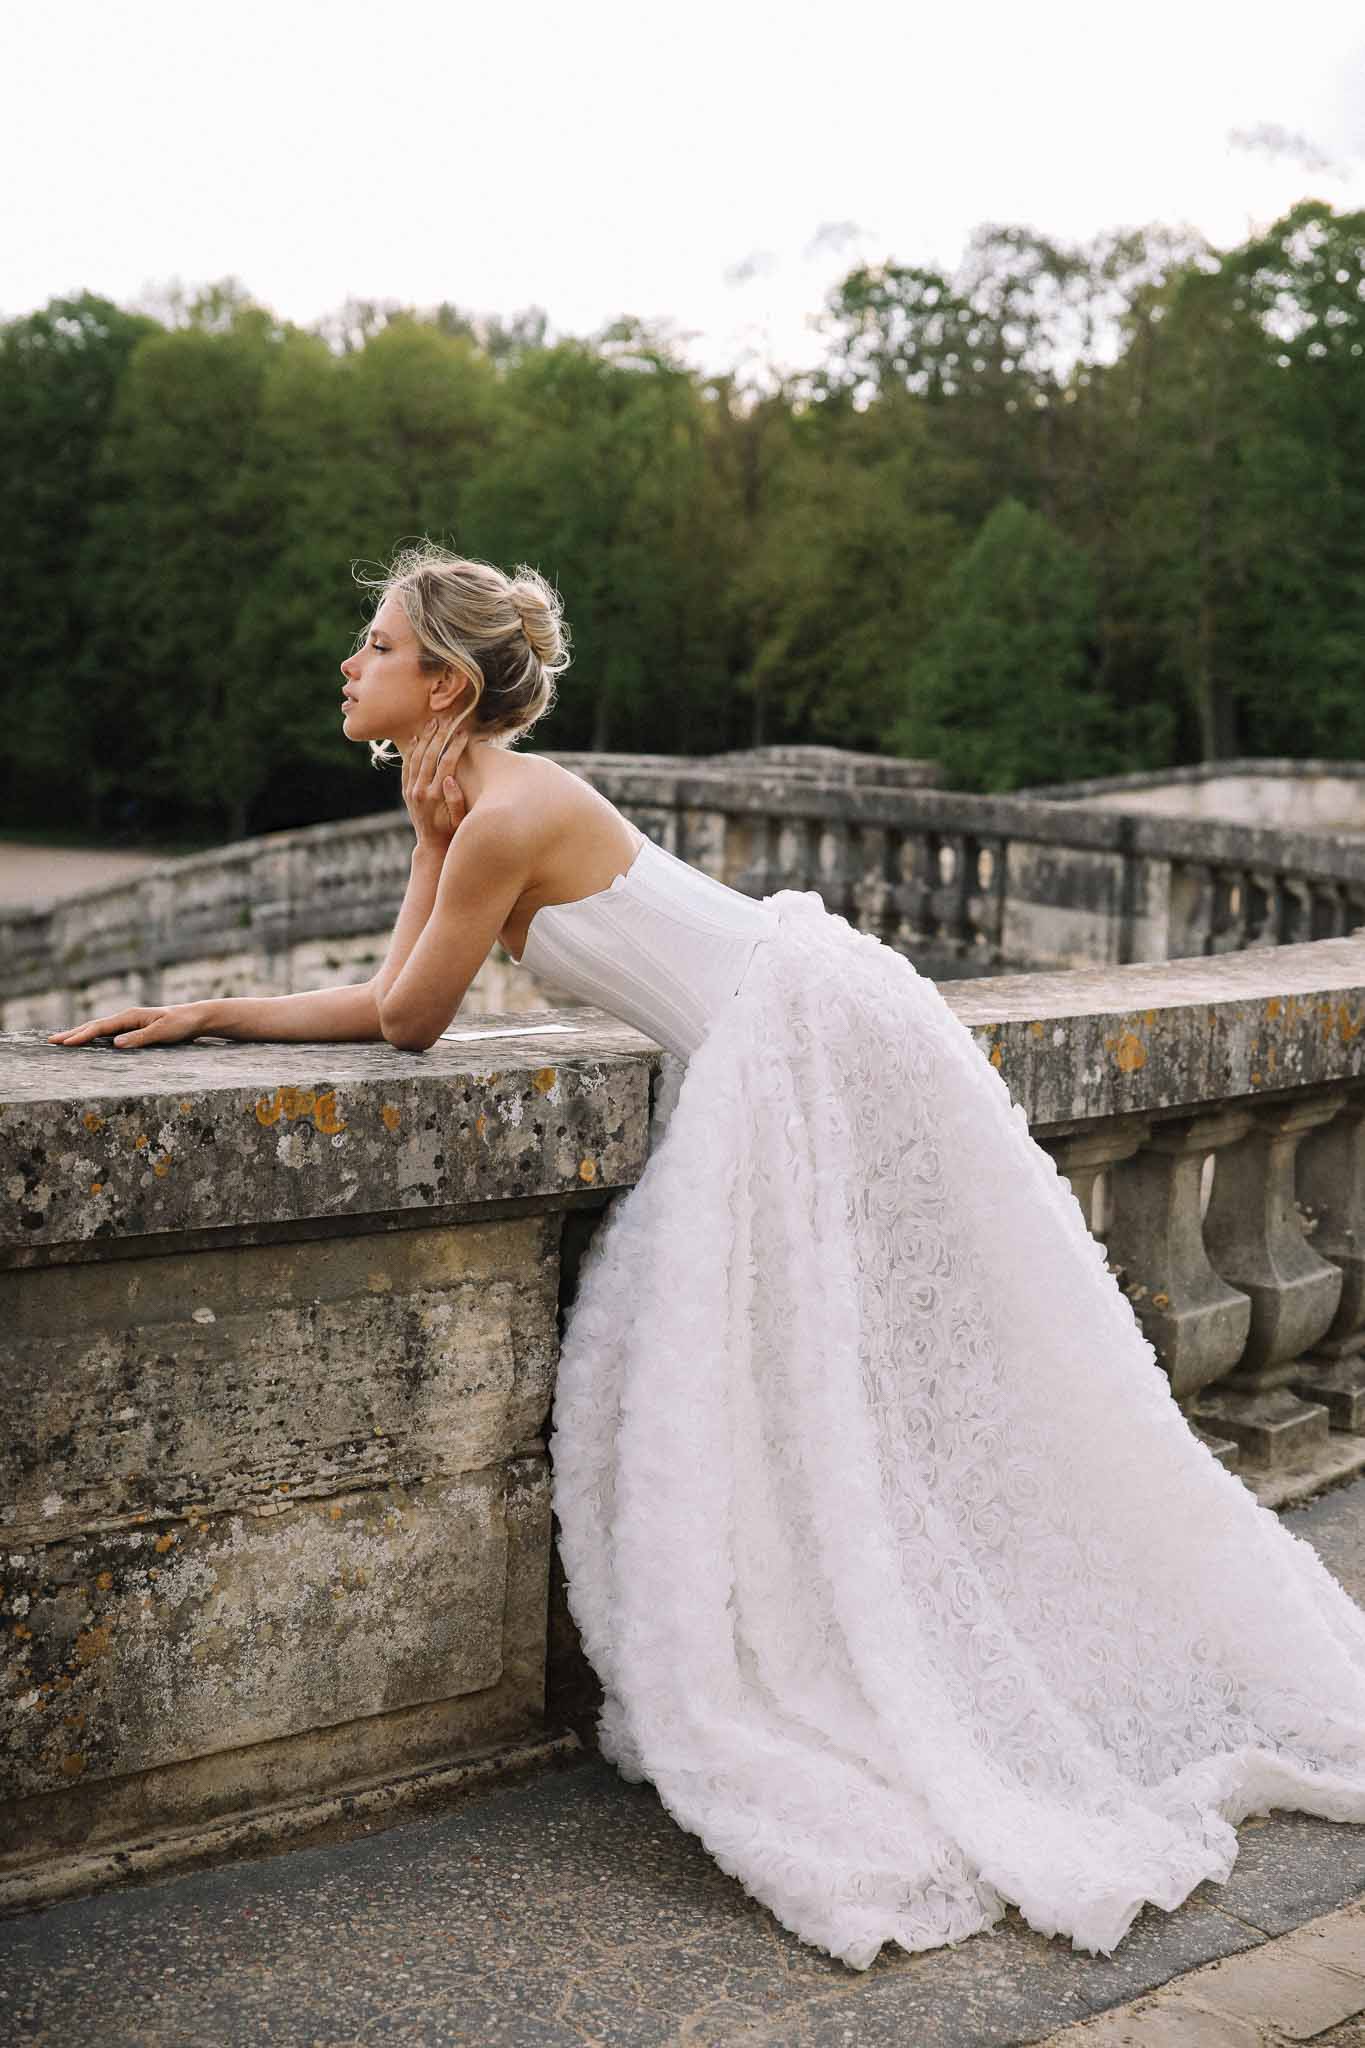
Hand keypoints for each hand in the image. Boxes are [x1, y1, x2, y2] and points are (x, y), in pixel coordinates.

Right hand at [48, 1002, 217, 1050]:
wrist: (195, 1018)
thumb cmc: (181, 1025)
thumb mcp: (163, 1033)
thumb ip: (140, 1038)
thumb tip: (116, 1044)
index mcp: (130, 1016)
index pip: (100, 1027)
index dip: (82, 1035)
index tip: (65, 1043)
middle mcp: (126, 1017)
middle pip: (94, 1026)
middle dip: (72, 1033)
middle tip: (52, 1041)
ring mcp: (129, 1022)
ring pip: (99, 1029)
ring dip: (80, 1034)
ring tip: (62, 1040)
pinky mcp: (133, 1028)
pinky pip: (108, 1033)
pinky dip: (93, 1036)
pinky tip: (87, 1041)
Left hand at [402, 717, 468, 851]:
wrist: (431, 845)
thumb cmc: (452, 832)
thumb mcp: (460, 821)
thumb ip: (456, 801)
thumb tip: (450, 780)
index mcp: (436, 796)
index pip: (446, 764)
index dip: (455, 746)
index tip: (464, 734)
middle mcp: (420, 791)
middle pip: (430, 755)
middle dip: (440, 736)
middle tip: (448, 720)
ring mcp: (411, 790)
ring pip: (416, 757)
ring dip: (425, 738)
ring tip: (433, 722)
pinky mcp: (406, 790)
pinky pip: (407, 766)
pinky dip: (411, 750)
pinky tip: (417, 738)